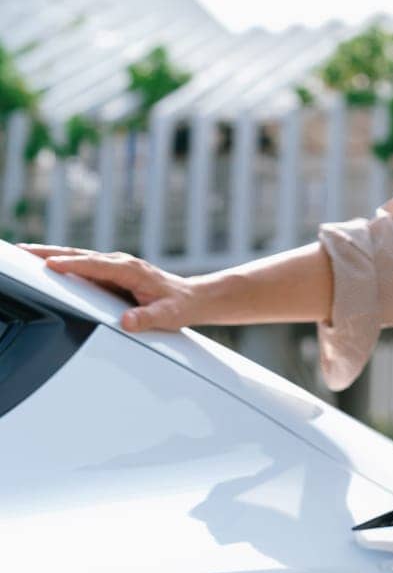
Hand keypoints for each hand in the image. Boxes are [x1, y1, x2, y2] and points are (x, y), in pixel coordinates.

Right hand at [18, 245, 202, 331]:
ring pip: (78, 257)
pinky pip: (82, 264)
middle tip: (21, 250)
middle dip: (50, 253)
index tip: (51, 265)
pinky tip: (43, 263)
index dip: (74, 265)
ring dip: (51, 254)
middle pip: (80, 255)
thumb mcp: (168, 316)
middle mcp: (120, 264)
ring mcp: (114, 266)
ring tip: (23, 253)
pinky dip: (61, 261)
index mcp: (131, 270)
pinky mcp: (109, 272)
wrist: (191, 297)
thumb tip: (129, 321)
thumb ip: (148, 318)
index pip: (97, 266)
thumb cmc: (179, 306)